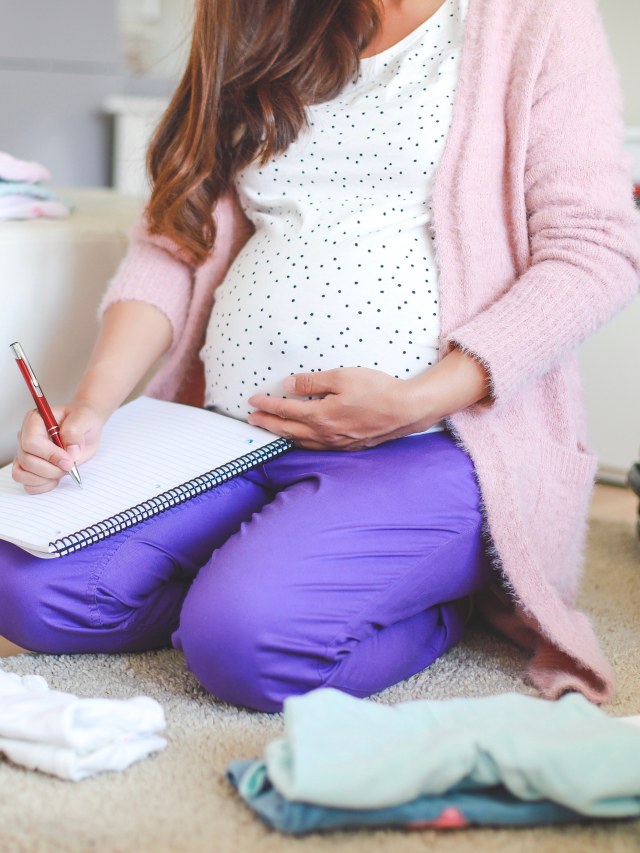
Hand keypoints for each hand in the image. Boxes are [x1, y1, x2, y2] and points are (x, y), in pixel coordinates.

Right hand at [12, 402, 104, 493]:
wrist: (85, 428)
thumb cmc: (82, 420)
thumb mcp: (84, 418)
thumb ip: (75, 432)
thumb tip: (70, 452)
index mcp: (35, 420)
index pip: (31, 443)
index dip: (50, 455)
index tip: (69, 461)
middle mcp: (25, 436)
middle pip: (26, 460)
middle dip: (51, 469)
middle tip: (70, 467)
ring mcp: (25, 453)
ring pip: (21, 474)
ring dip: (44, 479)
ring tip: (62, 472)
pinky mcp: (29, 468)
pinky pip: (27, 484)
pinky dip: (42, 486)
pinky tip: (56, 479)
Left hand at [247, 367, 432, 450]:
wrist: (406, 410)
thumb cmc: (377, 390)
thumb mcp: (342, 376)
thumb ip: (312, 381)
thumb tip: (289, 385)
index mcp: (321, 415)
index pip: (285, 410)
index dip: (266, 405)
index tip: (253, 401)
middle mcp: (325, 434)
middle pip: (288, 429)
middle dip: (268, 423)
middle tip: (252, 419)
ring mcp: (337, 443)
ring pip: (301, 442)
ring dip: (283, 435)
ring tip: (271, 429)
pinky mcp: (348, 446)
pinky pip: (317, 447)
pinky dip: (302, 442)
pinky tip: (301, 438)